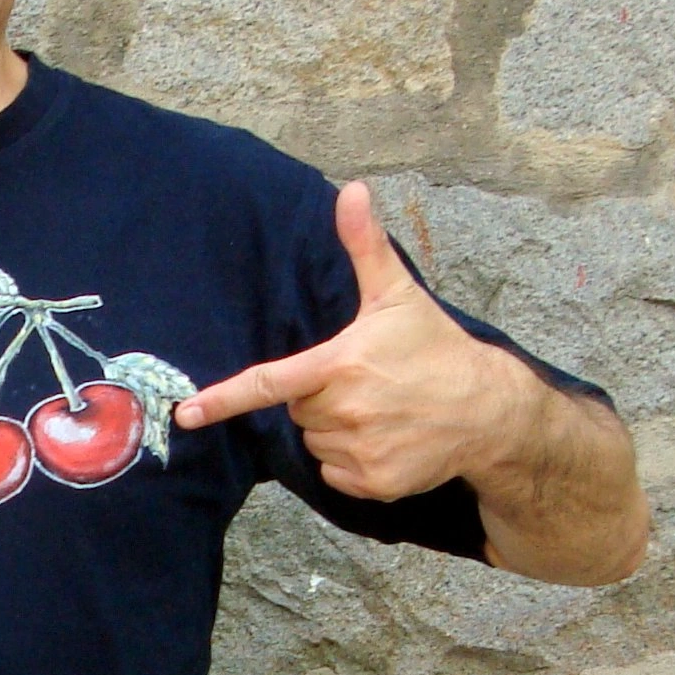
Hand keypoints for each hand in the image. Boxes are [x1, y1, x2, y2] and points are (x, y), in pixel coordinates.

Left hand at [175, 180, 518, 500]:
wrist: (489, 411)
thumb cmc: (436, 348)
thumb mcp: (398, 295)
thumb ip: (365, 247)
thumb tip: (352, 191)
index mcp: (340, 365)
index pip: (269, 383)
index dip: (222, 399)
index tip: (186, 413)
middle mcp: (344, 411)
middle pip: (298, 408)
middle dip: (318, 395)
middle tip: (363, 382)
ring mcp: (359, 450)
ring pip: (315, 440)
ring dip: (334, 427)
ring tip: (379, 409)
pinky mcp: (373, 483)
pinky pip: (334, 471)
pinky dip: (351, 459)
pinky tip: (385, 438)